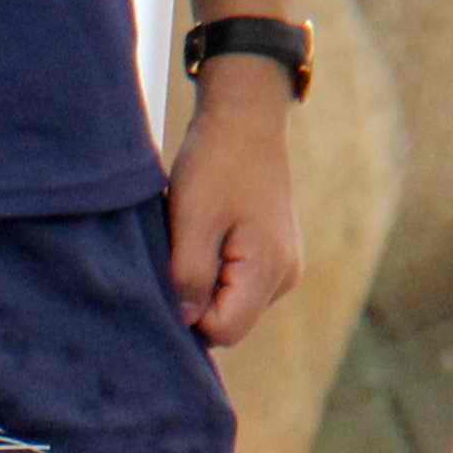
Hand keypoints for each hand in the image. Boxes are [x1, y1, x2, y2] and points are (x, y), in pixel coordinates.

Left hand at [164, 65, 302, 348]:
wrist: (244, 121)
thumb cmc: (217, 164)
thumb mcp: (192, 219)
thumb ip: (188, 276)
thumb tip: (184, 322)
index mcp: (269, 271)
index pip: (223, 331)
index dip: (188, 315)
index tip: (169, 277)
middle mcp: (284, 277)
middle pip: (227, 322)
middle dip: (194, 301)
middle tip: (177, 253)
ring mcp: (281, 267)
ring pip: (228, 303)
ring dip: (201, 283)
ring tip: (192, 239)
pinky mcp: (271, 256)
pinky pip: (235, 284)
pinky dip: (212, 270)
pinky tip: (202, 238)